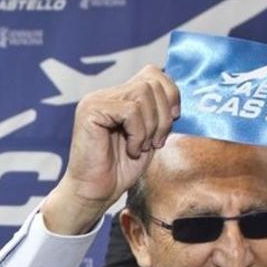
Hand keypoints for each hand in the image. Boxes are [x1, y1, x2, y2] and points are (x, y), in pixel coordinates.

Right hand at [42, 65, 179, 234]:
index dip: (171, 94)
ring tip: (141, 147)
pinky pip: (130, 110)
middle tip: (155, 142)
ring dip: (150, 126)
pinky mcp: (90, 111)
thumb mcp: (149, 136)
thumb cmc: (120, 170)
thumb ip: (158, 113)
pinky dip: (137, 133)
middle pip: (151, 82)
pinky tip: (130, 150)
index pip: (153, 73)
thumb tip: (175, 94)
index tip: (173, 119)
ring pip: (142, 94)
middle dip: (163, 115)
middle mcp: (105, 94)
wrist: (96, 193)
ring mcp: (96, 100)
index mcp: (119, 97)